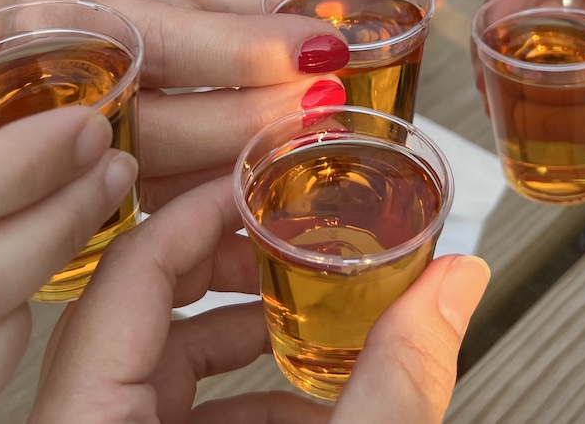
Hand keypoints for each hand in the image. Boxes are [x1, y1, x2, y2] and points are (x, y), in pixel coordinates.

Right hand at [0, 0, 350, 207]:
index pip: (171, 42)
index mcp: (73, 7)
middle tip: (326, 103)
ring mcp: (51, 146)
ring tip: (306, 139)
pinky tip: (260, 179)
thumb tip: (319, 31)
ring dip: (241, 165)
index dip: (255, 51)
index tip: (327, 50)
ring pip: (158, 177)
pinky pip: (148, 204)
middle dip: (256, 118)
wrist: (13, 19)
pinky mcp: (68, 184)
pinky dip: (210, 198)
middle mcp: (51, 81)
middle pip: (163, 125)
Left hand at [30, 177, 490, 423]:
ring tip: (315, 302)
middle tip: (293, 229)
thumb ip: (397, 385)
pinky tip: (318, 391)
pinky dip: (247, 392)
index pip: (127, 276)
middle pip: (138, 304)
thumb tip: (456, 283)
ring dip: (244, 326)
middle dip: (229, 261)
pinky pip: (177, 410)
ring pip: (158, 360)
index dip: (204, 214)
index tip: (265, 182)